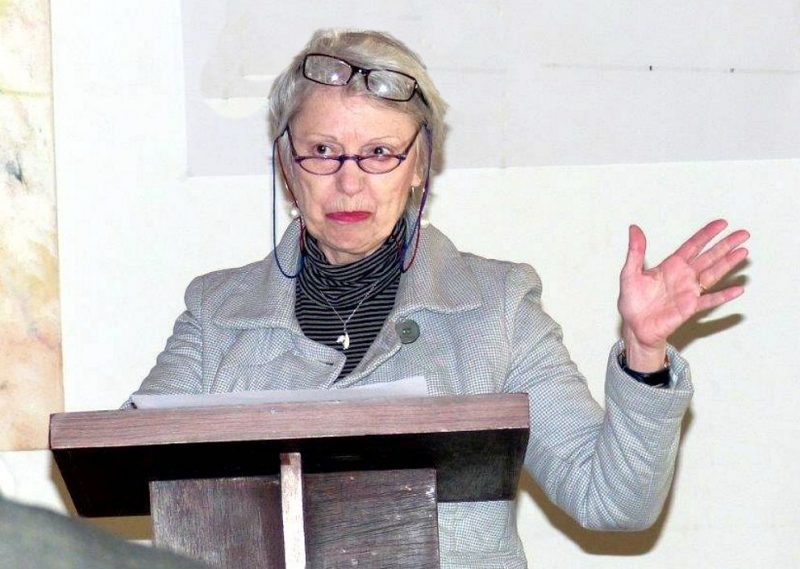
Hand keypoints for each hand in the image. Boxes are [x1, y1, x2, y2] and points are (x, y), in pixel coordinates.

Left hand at [618, 219, 749, 370]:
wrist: (634, 326)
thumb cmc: (632, 301)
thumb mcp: (630, 273)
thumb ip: (635, 251)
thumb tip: (634, 229)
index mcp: (671, 265)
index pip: (693, 245)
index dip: (707, 234)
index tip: (722, 224)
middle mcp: (683, 276)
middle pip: (709, 256)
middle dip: (725, 245)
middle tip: (743, 234)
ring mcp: (689, 291)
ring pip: (713, 274)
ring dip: (728, 263)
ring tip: (743, 252)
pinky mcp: (690, 308)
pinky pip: (710, 300)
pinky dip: (723, 296)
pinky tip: (737, 290)